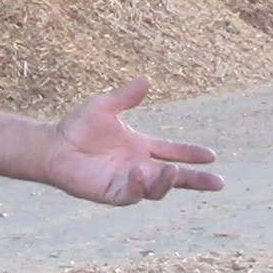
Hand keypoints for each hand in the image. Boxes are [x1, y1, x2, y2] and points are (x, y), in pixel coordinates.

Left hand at [42, 77, 224, 204]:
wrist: (53, 146)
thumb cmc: (78, 127)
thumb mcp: (105, 106)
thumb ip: (127, 96)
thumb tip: (147, 78)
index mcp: (141, 147)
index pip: (173, 152)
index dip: (191, 154)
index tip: (212, 155)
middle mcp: (139, 166)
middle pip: (174, 177)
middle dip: (196, 180)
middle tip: (218, 183)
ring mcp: (128, 181)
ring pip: (157, 188)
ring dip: (167, 182)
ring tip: (173, 171)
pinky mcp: (114, 192)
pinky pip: (132, 193)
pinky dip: (138, 185)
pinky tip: (138, 172)